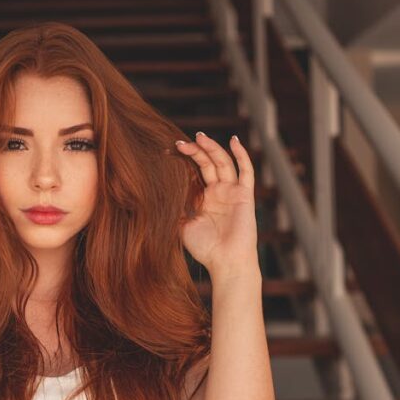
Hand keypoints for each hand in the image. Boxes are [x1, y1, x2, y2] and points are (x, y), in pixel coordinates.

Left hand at [176, 133, 257, 277]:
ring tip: (200, 137)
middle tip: (182, 142)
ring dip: (212, 148)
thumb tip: (153, 197)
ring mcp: (232, 192)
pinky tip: (234, 140)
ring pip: (223, 163)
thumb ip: (173, 211)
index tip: (170, 152)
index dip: (185, 161)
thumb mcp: (181, 227)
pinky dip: (241, 155)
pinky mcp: (244, 195)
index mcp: (204, 199)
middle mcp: (219, 193)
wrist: (226, 261)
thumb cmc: (205, 248)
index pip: (195, 173)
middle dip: (196, 151)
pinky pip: (246, 171)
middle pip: (208, 164)